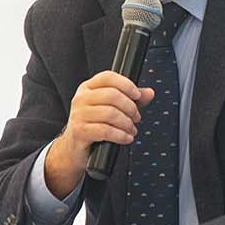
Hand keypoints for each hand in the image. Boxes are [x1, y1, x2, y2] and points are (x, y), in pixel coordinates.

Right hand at [44, 70, 155, 197]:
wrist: (74, 147)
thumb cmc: (94, 124)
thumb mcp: (111, 108)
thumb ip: (130, 99)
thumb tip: (149, 93)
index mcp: (88, 88)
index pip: (108, 77)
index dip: (126, 84)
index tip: (137, 95)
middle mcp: (81, 98)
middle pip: (112, 95)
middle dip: (130, 107)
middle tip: (136, 117)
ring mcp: (78, 114)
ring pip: (110, 113)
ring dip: (127, 123)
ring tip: (131, 129)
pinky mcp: (80, 131)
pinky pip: (106, 130)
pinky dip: (121, 135)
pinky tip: (126, 138)